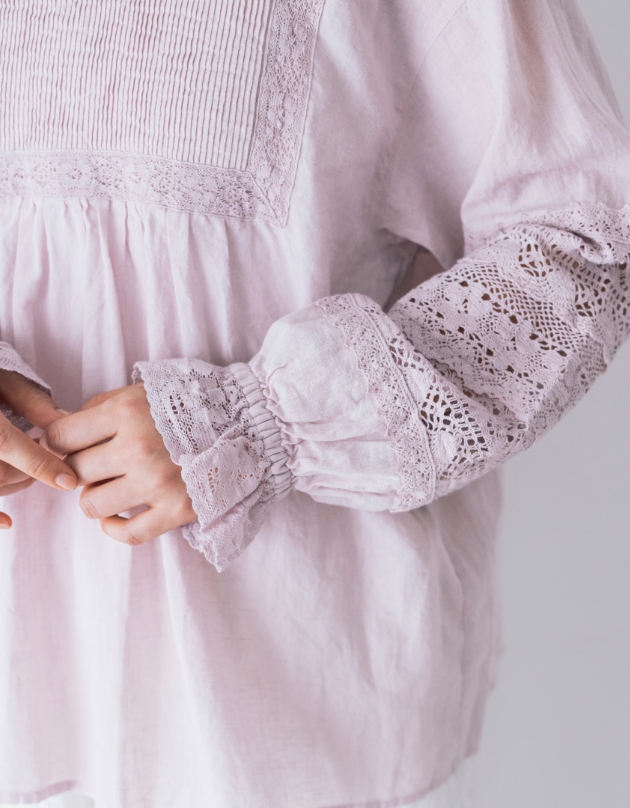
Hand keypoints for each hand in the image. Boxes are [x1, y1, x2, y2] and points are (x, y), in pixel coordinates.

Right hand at [0, 369, 77, 528]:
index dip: (40, 464)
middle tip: (49, 462)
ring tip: (26, 471)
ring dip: (12, 485)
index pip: (6, 443)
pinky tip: (8, 522)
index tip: (69, 481)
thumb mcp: (1, 380)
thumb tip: (63, 421)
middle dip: (28, 472)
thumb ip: (30, 401)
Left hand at [43, 384, 195, 545]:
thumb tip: (60, 430)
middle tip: (99, 464)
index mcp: (126, 412)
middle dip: (80, 468)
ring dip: (96, 497)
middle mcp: (138, 448)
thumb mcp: (142, 392)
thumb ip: (100, 408)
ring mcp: (157, 483)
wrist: (247, 424)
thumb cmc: (189, 404)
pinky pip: (128, 534)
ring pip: (91, 505)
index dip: (58, 441)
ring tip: (112, 487)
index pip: (60, 436)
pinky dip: (114, 528)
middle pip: (75, 470)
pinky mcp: (177, 510)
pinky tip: (117, 516)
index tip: (70, 445)